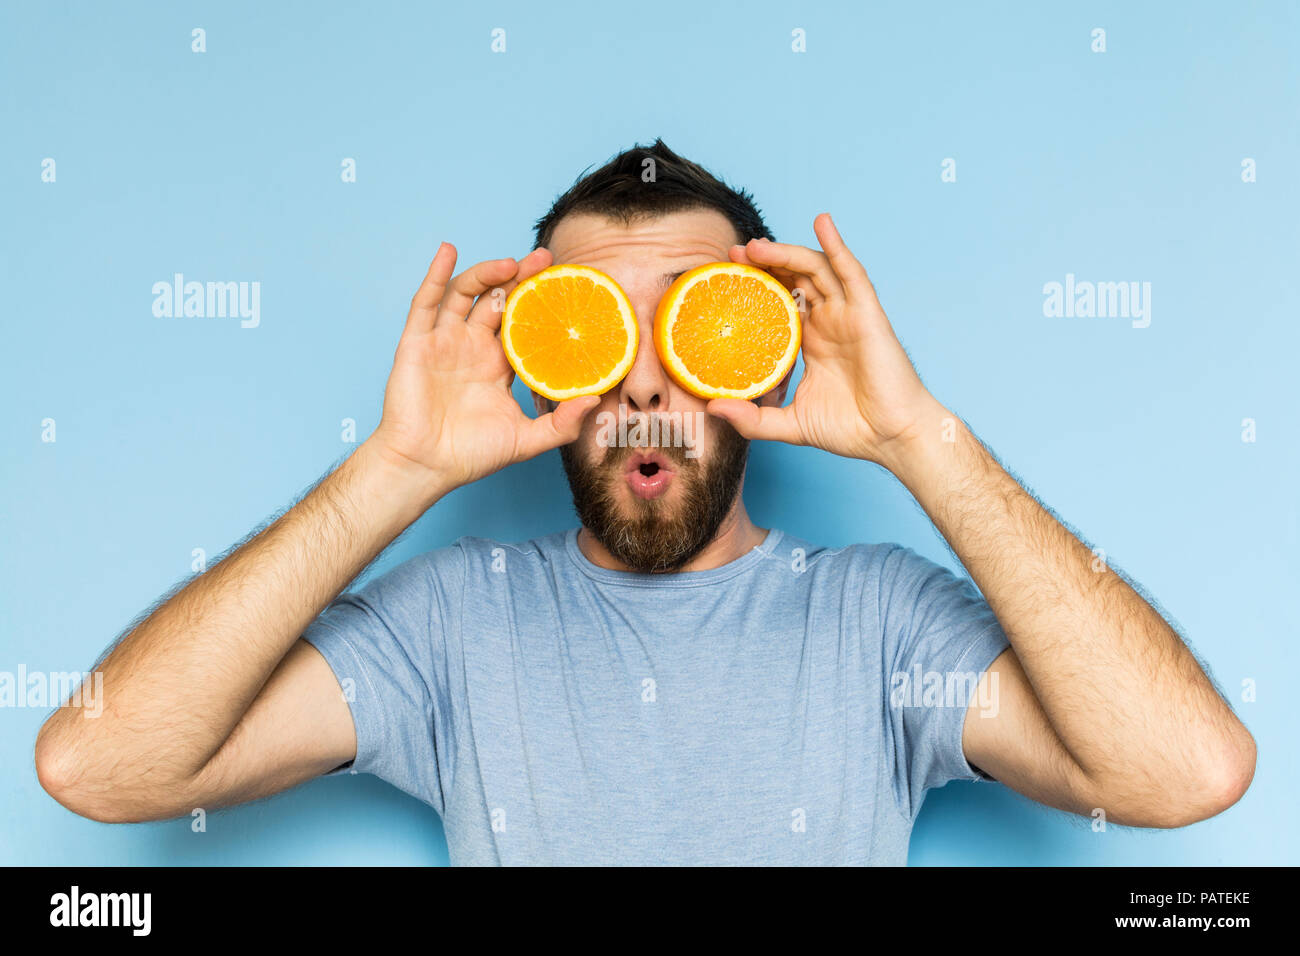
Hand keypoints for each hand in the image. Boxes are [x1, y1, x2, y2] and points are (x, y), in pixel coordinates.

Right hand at [367, 244, 599, 495]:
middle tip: (545, 260)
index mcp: (497, 366)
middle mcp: (472, 348)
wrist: (425, 467)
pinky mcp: (417, 343)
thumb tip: (595, 399)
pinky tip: (449, 251)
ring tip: (511, 264)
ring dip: (487, 273)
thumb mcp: (527, 441)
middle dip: (520, 278)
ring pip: (465, 295)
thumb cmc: (471, 456)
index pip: (523, 324)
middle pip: (497, 301)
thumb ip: (561, 424)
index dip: (541, 303)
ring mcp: (444, 342)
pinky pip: (425, 302)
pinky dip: (436, 274)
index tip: (564, 283)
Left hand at [706, 213, 947, 471]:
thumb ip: (753, 419)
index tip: (725, 277)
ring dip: (786, 252)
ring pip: (814, 269)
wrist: (891, 439)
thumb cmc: (850, 430)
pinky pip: (851, 272)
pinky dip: (836, 245)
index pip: (779, 302)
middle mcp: (829, 322)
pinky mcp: (867, 313)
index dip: (755, 286)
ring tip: (756, 246)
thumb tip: (712, 409)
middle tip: (733, 254)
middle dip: (764, 263)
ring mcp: (848, 314)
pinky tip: (821, 223)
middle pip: (793, 279)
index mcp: (812, 342)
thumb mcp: (789, 424)